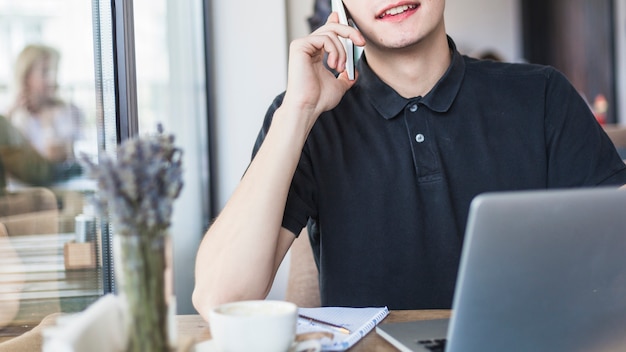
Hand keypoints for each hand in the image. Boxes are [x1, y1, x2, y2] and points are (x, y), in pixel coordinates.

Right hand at [281, 12, 364, 128]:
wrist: (308, 107)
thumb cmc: (319, 100)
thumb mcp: (338, 86)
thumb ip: (346, 77)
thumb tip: (354, 72)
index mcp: (314, 54)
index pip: (326, 32)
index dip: (338, 23)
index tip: (350, 24)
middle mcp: (307, 47)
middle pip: (331, 28)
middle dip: (350, 33)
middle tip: (361, 42)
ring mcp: (302, 46)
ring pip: (330, 33)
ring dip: (341, 51)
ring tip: (339, 68)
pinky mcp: (299, 46)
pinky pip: (324, 39)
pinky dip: (334, 51)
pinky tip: (332, 65)